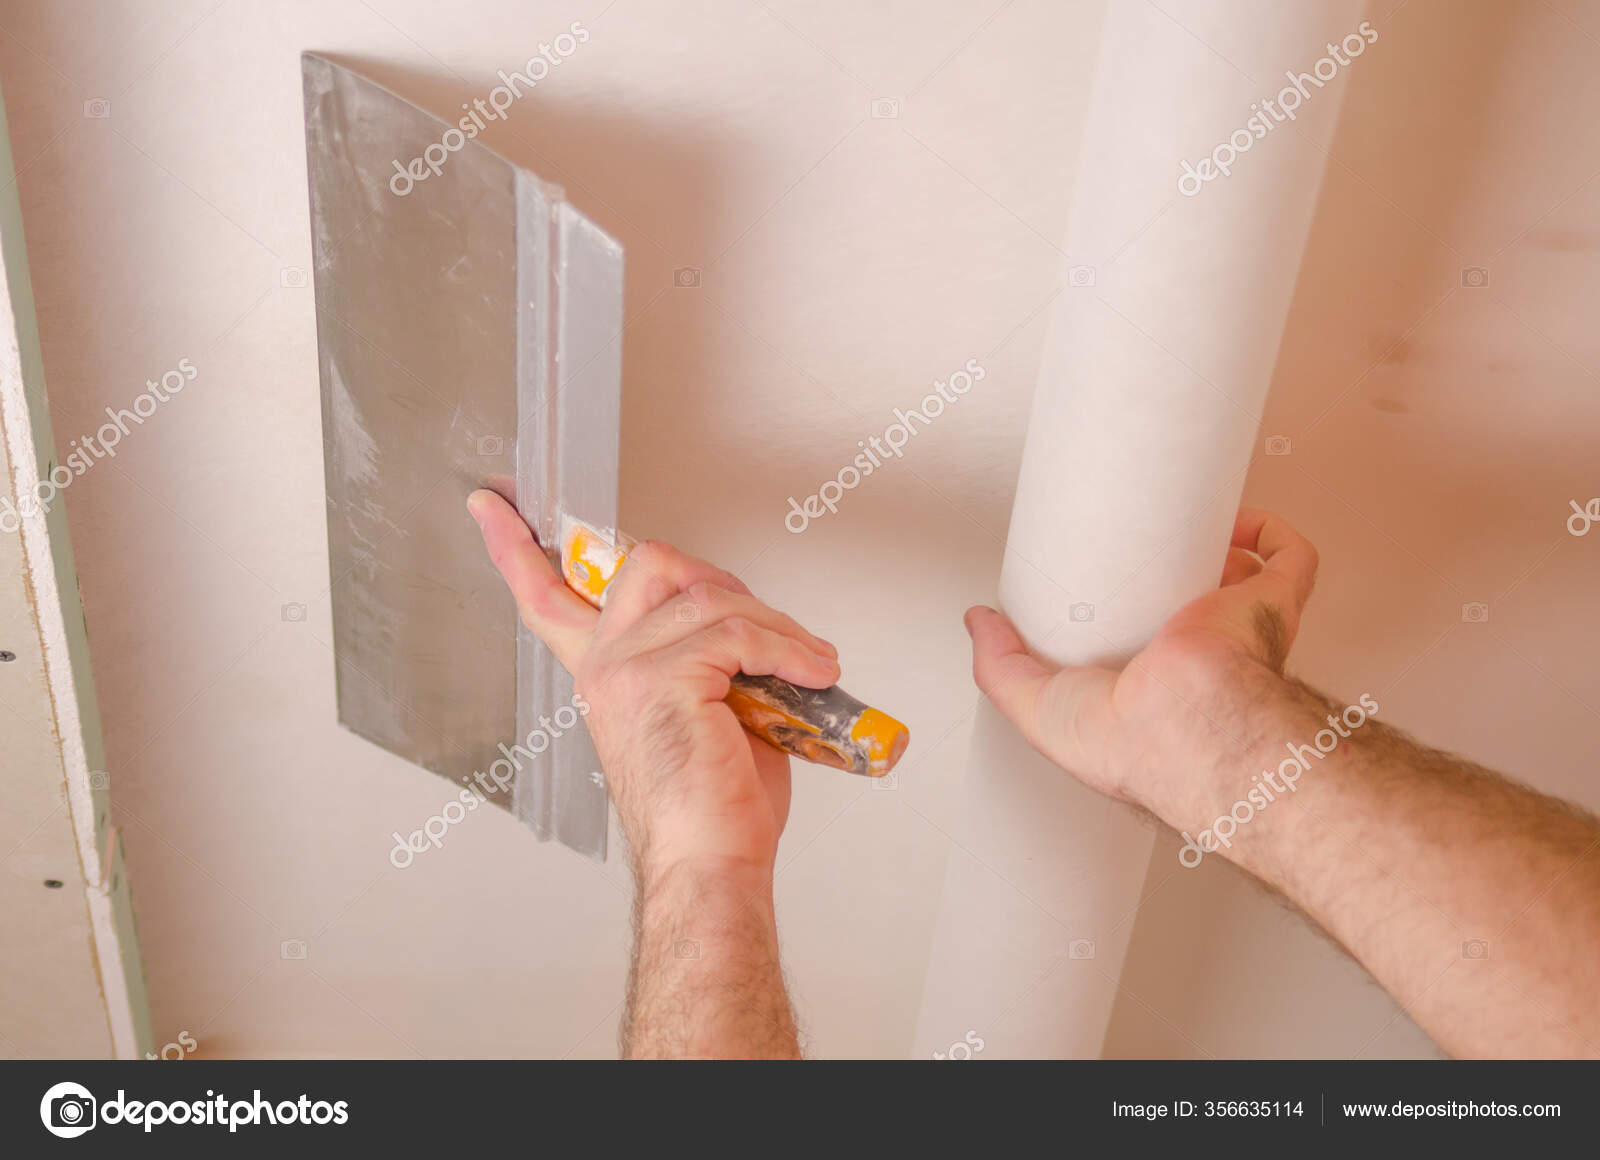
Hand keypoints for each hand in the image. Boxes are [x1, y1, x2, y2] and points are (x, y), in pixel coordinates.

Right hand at [468, 490, 839, 877]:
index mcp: (602, 671)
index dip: (515, 545)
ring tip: (808, 664)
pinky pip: (741, 632)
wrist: (711, 864)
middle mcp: (603, 663)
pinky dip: (789, 649)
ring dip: (776, 626)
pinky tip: (812, 673)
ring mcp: (627, 667)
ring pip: (710, 595)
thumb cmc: (711, 805)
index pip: (544, 594)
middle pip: (651, 562)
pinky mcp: (665, 676)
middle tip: (769, 630)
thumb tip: (747, 624)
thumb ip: (698, 657)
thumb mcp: (699, 714)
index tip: (490, 502)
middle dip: (721, 580)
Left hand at [966, 508, 1319, 833]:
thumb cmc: (1128, 745)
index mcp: (1153, 682)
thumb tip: (979, 623)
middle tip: (1138, 531)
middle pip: (1194, 595)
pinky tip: (1233, 510)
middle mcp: (1202, 655)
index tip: (1100, 573)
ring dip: (1220, 538)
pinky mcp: (1270, 602)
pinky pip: (1292, 557)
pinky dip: (1271, 528)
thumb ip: (998, 666)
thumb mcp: (1034, 707)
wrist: (1185, 729)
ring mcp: (1238, 626)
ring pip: (1242, 571)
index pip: (1148, 640)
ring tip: (1181, 508)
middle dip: (1173, 562)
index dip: (1126, 604)